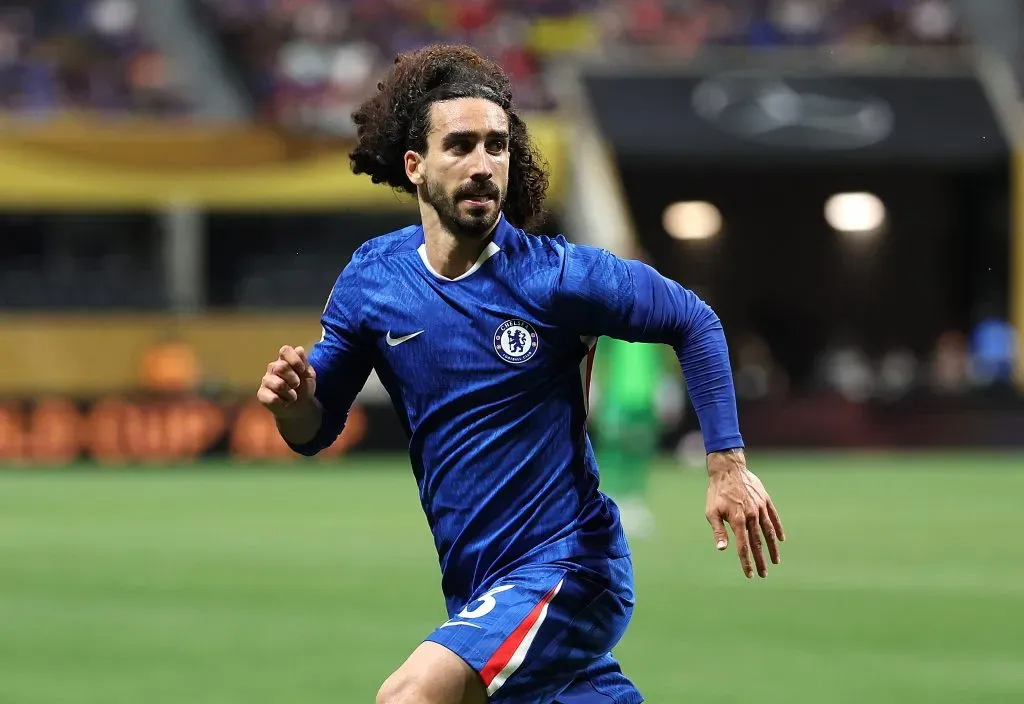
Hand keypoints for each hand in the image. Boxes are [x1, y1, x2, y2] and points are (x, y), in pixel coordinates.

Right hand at [257, 345, 316, 416]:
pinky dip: (283, 402)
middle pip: (281, 367)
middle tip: (297, 385)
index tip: (302, 370)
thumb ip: (304, 362)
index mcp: (285, 360)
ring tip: (292, 396)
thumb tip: (299, 349)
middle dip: (294, 379)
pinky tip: (284, 402)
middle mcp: (273, 368)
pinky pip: (272, 397)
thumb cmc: (304, 388)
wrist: (300, 407)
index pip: (285, 350)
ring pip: (278, 384)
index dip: (294, 360)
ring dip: (290, 393)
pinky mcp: (261, 394)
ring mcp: (266, 380)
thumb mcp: (309, 374)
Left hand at [705, 449, 785, 578]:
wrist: (727, 469)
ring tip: (775, 561)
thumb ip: (718, 531)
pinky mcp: (765, 500)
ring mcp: (760, 507)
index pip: (744, 546)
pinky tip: (781, 539)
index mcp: (738, 520)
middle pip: (758, 543)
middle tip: (763, 574)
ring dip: (773, 548)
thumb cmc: (716, 492)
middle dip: (761, 560)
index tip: (750, 574)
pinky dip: (778, 529)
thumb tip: (722, 549)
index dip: (747, 562)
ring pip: (769, 532)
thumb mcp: (711, 512)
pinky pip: (774, 517)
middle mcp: (751, 515)